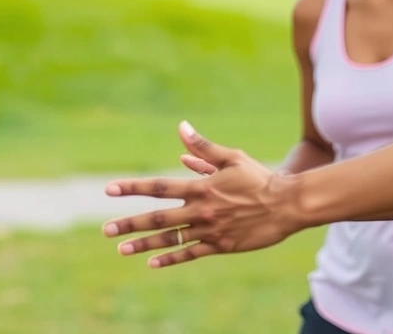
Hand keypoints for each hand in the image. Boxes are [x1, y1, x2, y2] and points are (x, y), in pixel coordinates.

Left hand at [102, 121, 304, 268]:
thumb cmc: (260, 178)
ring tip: (121, 249)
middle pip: (158, 218)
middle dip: (129, 224)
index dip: (133, 188)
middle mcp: (201, 210)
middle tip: (106, 229)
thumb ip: (204, 148)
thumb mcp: (233, 158)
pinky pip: (190, 254)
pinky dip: (170, 258)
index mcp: (201, 187)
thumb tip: (181, 129)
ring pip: (170, 239)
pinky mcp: (220, 246)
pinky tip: (152, 262)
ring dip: (143, 244)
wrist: (286, 205)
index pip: (159, 187)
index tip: (110, 189)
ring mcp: (209, 230)